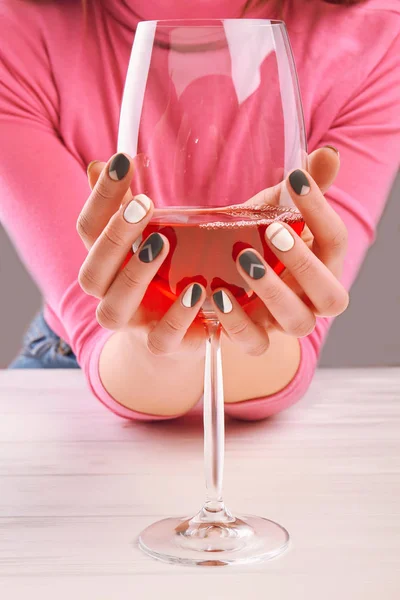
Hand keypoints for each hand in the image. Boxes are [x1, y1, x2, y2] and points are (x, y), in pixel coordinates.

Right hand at [77, 153, 206, 357]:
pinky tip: (197, 289)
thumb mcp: (143, 237)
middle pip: (93, 271)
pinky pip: (162, 338)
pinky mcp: (161, 343)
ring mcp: (133, 322)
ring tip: (161, 243)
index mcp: (103, 262)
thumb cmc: (158, 274)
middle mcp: (108, 293)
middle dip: (115, 237)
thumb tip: (99, 163)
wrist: (174, 331)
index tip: (122, 162)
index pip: (88, 229)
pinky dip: (178, 316)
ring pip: (115, 306)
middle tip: (144, 204)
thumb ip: (123, 205)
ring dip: (136, 274)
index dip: (100, 197)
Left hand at [210, 146, 348, 355]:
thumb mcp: (273, 211)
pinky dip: (237, 322)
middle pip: (331, 296)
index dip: (320, 211)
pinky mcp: (254, 338)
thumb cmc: (257, 240)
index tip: (295, 178)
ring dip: (272, 291)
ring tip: (242, 258)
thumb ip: (299, 191)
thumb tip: (328, 154)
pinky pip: (255, 344)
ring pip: (298, 322)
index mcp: (324, 264)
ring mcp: (284, 322)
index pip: (335, 242)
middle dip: (304, 262)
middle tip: (274, 230)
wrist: (225, 276)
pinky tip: (218, 293)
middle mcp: (312, 299)